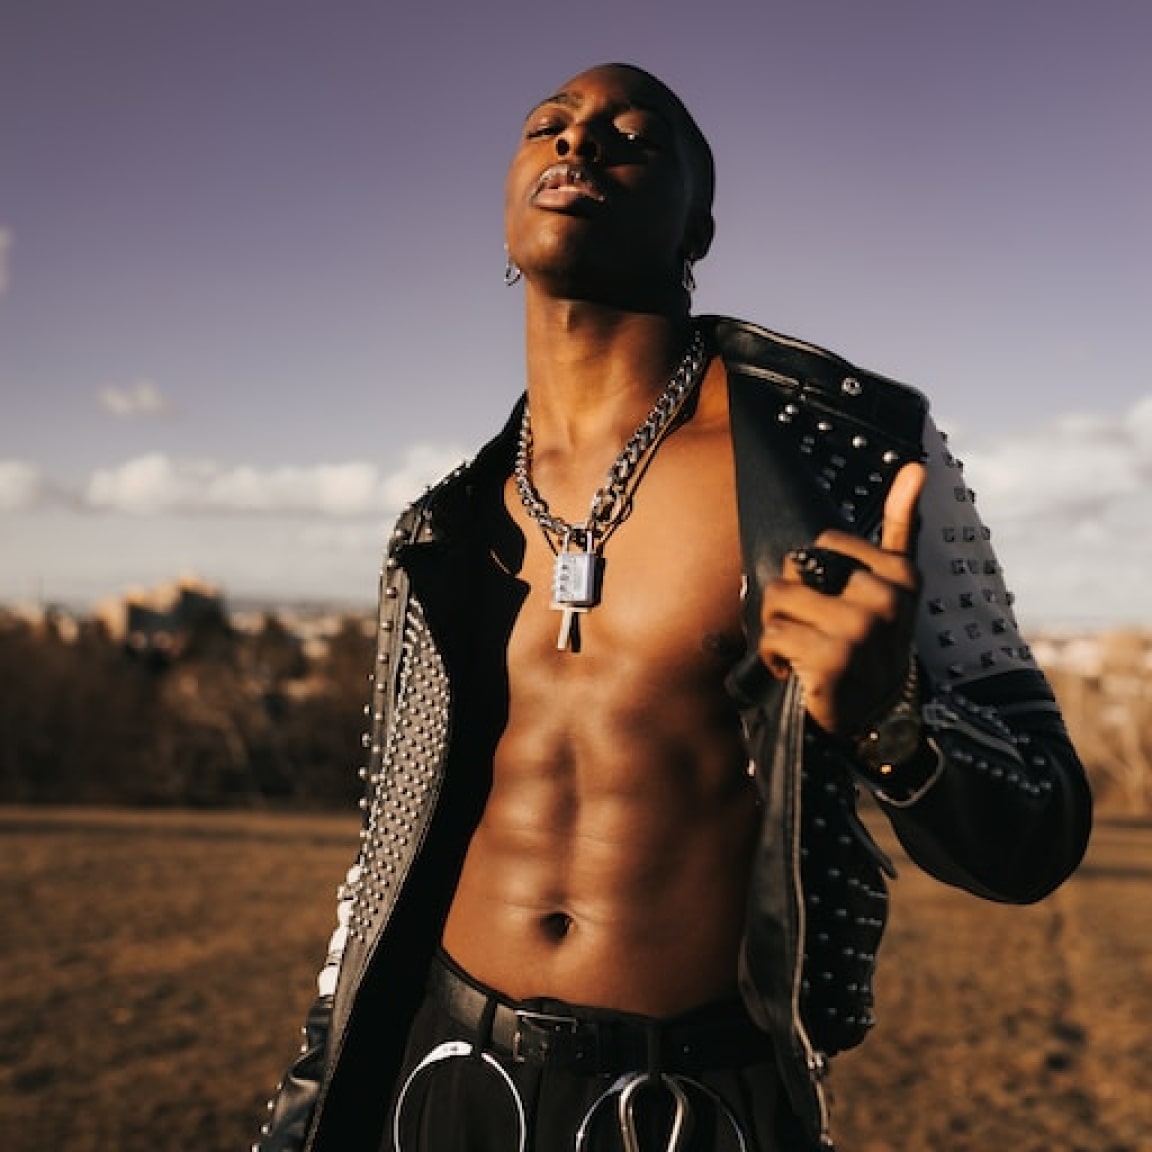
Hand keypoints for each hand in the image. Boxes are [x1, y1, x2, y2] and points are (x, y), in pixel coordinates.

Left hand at [758, 463, 925, 735]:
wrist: (878, 718)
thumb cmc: (876, 642)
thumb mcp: (896, 583)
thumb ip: (901, 526)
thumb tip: (913, 466)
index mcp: (901, 574)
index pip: (824, 544)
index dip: (816, 575)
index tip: (836, 603)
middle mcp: (885, 600)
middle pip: (796, 570)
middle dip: (791, 602)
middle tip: (813, 630)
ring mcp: (859, 630)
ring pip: (778, 600)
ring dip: (778, 629)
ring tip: (801, 650)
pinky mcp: (831, 660)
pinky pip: (773, 635)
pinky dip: (772, 656)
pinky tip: (794, 671)